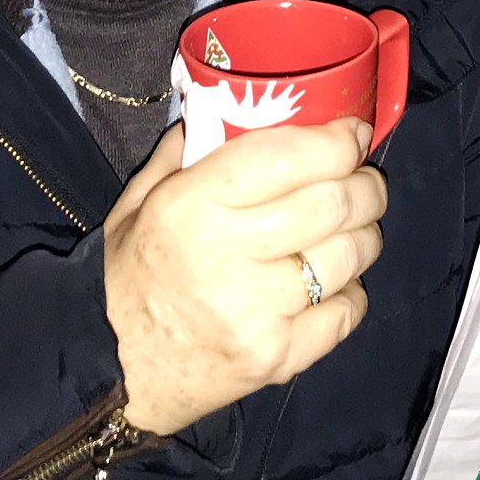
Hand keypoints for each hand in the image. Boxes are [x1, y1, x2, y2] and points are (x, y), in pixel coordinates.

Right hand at [102, 118, 384, 435]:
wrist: (115, 373)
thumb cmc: (132, 276)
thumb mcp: (142, 202)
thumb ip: (190, 149)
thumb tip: (242, 106)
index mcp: (188, 207)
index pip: (285, 157)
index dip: (335, 140)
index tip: (352, 132)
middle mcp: (224, 257)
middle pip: (332, 203)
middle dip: (365, 185)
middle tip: (364, 181)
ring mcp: (255, 313)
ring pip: (350, 255)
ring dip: (365, 234)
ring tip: (352, 229)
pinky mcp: (277, 358)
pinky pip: (348, 310)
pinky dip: (351, 291)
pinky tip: (331, 282)